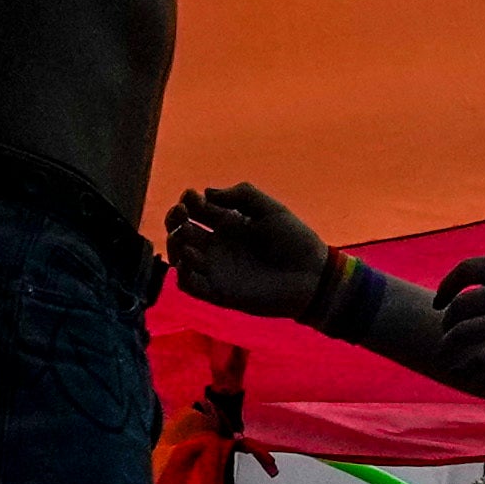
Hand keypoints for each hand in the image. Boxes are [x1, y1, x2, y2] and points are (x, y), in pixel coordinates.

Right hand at [160, 184, 353, 335]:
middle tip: (182, 215)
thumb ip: (241, 194)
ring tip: (186, 238)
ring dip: (174, 245)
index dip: (188, 201)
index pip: (196, 209)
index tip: (193, 197)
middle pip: (181, 230)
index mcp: (229, 222)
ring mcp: (216, 268)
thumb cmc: (294, 239)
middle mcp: (218, 244)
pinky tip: (189, 261)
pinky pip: (188, 285)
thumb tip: (206, 192)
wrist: (310, 276)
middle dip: (174, 219)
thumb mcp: (270, 209)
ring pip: (179, 256)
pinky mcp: (217, 291)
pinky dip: (182, 274)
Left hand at [430, 254, 484, 393]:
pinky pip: (483, 356)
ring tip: (448, 357)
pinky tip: (463, 371)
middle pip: (461, 304)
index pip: (468, 269)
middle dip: (447, 324)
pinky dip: (466, 365)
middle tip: (447, 336)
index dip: (447, 287)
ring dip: (450, 347)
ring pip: (465, 332)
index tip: (440, 303)